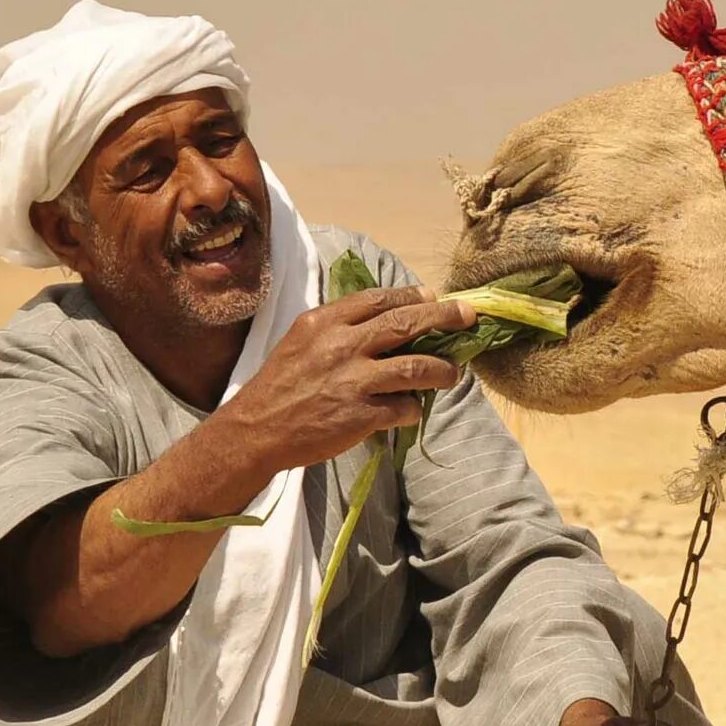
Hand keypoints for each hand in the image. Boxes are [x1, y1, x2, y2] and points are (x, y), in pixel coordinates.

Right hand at [216, 286, 471, 473]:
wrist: (256, 430)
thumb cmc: (279, 385)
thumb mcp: (301, 340)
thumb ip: (338, 327)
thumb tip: (384, 317)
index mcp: (324, 322)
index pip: (378, 299)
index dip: (411, 296)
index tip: (433, 296)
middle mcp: (342, 346)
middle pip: (406, 323)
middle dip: (445, 317)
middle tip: (468, 317)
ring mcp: (353, 381)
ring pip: (416, 367)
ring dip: (443, 370)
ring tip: (453, 374)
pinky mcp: (361, 415)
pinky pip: (403, 407)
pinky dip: (413, 408)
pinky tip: (412, 409)